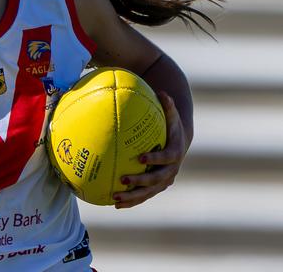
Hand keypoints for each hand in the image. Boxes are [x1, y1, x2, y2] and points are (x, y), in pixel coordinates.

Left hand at [112, 92, 187, 208]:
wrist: (179, 143)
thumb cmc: (170, 126)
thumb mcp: (171, 115)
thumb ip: (168, 105)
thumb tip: (162, 92)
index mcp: (175, 153)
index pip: (167, 157)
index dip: (155, 158)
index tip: (141, 158)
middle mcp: (171, 170)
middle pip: (156, 180)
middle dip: (140, 182)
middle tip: (123, 180)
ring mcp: (164, 181)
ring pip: (148, 192)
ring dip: (133, 197)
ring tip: (115, 198)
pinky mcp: (156, 187)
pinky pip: (143, 195)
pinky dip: (131, 201)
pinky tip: (114, 203)